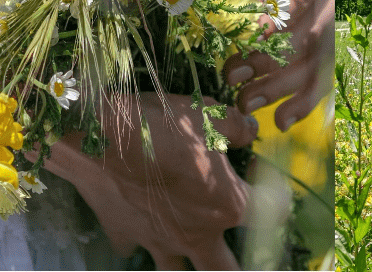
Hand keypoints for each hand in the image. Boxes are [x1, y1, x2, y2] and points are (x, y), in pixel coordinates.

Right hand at [45, 93, 257, 269]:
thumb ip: (237, 127)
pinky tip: (140, 223)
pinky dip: (140, 239)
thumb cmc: (160, 125)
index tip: (258, 170)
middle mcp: (196, 232)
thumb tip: (251, 131)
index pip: (271, 213)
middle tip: (234, 246)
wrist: (95, 137)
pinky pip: (134, 247)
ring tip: (188, 247)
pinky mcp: (124, 235)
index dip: (276, 194)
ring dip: (186, 263)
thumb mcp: (208, 115)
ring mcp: (158, 240)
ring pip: (177, 271)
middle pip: (226, 269)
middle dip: (234, 263)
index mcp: (226, 205)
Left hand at [218, 0, 334, 130]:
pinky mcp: (321, 25)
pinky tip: (282, 121)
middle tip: (231, 78)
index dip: (275, 19)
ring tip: (243, 103)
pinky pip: (323, 65)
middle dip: (272, 59)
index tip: (244, 42)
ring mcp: (329, 1)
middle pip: (312, 26)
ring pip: (318, 52)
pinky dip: (306, 97)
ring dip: (282, 84)